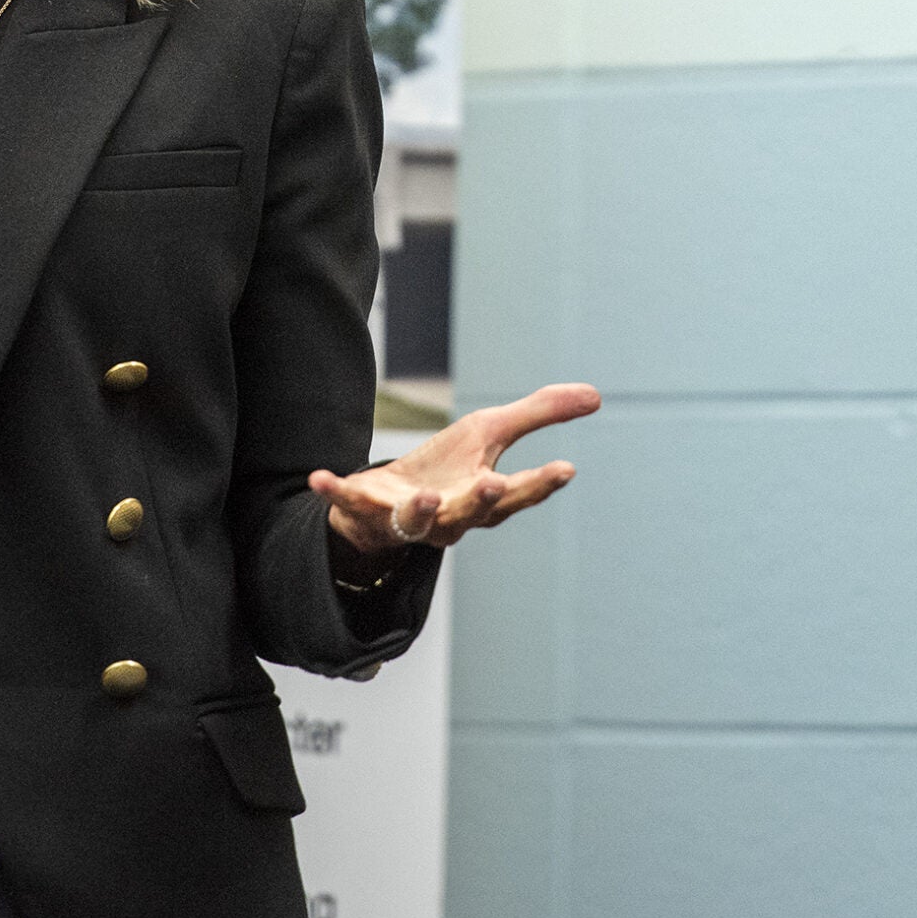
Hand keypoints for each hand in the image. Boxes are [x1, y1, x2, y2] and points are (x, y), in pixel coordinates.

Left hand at [313, 383, 600, 553]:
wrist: (387, 502)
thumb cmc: (447, 469)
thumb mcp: (491, 433)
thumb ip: (539, 414)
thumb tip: (596, 395)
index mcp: (482, 497)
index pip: (518, 493)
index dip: (541, 484)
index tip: (566, 468)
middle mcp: (449, 516)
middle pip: (469, 515)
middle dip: (481, 503)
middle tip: (495, 486)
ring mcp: (406, 518)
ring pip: (417, 522)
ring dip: (419, 511)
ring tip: (420, 495)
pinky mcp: (365, 510)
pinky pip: (348, 505)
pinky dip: (334, 494)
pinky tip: (319, 478)